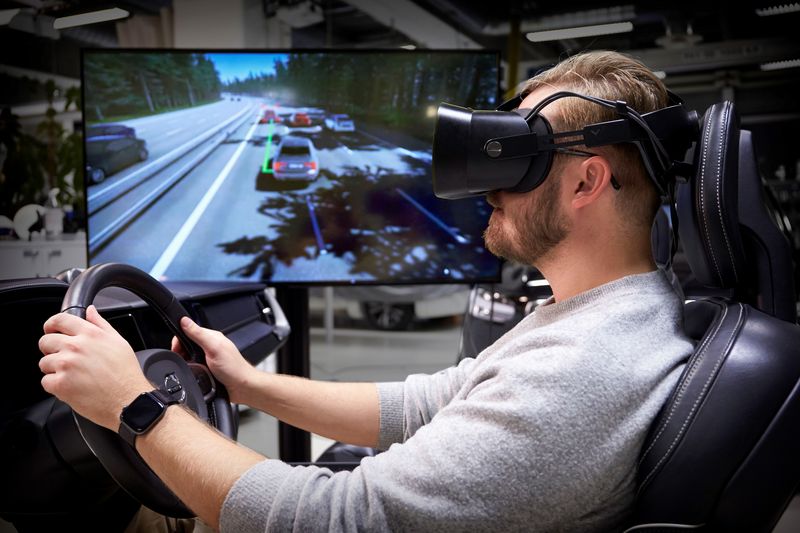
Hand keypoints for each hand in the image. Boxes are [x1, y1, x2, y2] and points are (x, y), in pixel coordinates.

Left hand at [39, 305, 151, 430]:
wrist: (128, 400)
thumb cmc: (126, 374)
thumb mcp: (119, 342)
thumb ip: (101, 324)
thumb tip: (90, 311)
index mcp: (90, 334)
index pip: (59, 320)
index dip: (51, 325)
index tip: (50, 330)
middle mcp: (76, 346)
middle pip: (46, 341)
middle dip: (51, 350)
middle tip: (64, 359)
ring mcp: (66, 365)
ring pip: (44, 363)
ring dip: (53, 370)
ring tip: (72, 376)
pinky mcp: (60, 384)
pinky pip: (45, 382)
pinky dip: (55, 386)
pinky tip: (71, 386)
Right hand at [171, 317, 254, 403]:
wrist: (242, 387)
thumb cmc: (233, 368)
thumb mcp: (214, 348)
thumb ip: (199, 334)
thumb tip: (185, 320)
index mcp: (211, 337)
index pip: (189, 331)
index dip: (179, 339)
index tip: (176, 349)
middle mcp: (210, 346)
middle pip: (187, 344)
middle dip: (181, 352)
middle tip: (183, 360)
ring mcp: (208, 358)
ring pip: (189, 357)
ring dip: (186, 362)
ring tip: (190, 367)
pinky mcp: (207, 368)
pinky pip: (193, 367)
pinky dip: (191, 369)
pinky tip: (194, 373)